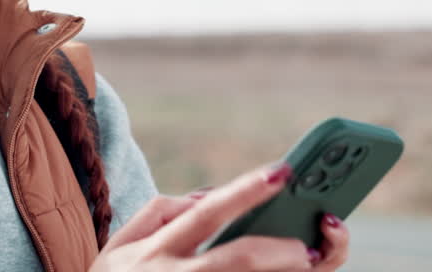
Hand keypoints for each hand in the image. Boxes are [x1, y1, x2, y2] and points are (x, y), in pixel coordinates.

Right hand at [89, 162, 349, 270]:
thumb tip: (205, 196)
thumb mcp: (120, 246)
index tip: (283, 171)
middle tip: (310, 242)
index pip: (207, 213)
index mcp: (157, 249)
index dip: (246, 191)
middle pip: (238, 260)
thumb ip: (160, 211)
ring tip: (309, 259)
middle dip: (281, 249)